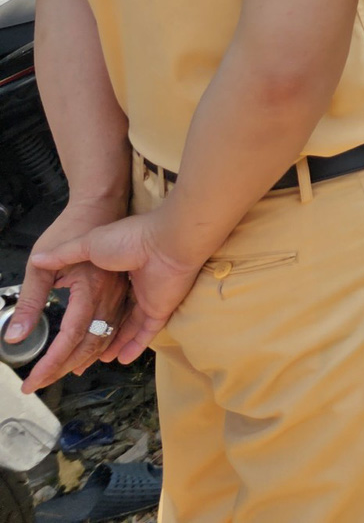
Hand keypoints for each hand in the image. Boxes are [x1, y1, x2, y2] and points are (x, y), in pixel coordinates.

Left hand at [8, 197, 132, 392]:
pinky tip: (95, 353)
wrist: (102, 204)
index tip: (32, 382)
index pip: (69, 339)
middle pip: (89, 345)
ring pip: (105, 338)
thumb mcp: (40, 266)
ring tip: (63, 373)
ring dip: (84, 360)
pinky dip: (104, 345)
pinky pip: (116, 326)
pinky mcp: (123, 290)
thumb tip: (14, 336)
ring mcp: (120, 294)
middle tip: (39, 383)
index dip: (50, 364)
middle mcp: (108, 298)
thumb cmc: (70, 229)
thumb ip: (28, 302)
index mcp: (89, 293)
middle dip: (62, 368)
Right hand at [25, 207, 205, 365]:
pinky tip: (122, 359)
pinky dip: (134, 347)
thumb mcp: (89, 244)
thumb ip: (65, 253)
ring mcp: (145, 302)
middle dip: (86, 343)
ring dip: (109, 347)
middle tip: (68, 362)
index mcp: (110, 278)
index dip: (72, 323)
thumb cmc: (128, 238)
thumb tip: (38, 258)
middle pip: (104, 324)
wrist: (165, 240)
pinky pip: (146, 333)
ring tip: (93, 363)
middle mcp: (127, 292)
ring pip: (124, 331)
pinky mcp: (159, 310)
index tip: (55, 337)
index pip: (89, 307)